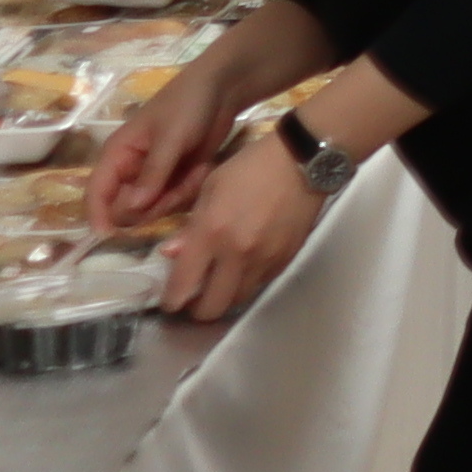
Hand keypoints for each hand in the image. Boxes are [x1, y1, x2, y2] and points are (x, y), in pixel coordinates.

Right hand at [88, 61, 240, 232]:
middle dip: (153, 205)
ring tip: (195, 169)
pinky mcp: (175, 179)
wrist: (223, 90)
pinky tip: (202, 167)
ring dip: (176, 195)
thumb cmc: (188, 105)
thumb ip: (153, 173)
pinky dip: (190, 189)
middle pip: (127, 209)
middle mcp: (130, 170)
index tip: (109, 238)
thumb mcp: (171, 137)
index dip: (98, 217)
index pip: (96, 193)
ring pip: (154, 208)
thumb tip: (130, 209)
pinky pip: (175, 200)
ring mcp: (153, 177)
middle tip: (177, 186)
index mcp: (118, 154)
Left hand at [156, 119, 323, 323]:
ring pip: (237, 300)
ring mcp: (264, 260)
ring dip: (224, 295)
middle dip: (198, 309)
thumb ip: (190, 226)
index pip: (183, 285)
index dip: (171, 300)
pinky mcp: (285, 260)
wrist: (302, 161)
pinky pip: (259, 284)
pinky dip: (247, 281)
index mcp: (212, 232)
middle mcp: (236, 254)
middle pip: (212, 307)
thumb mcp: (210, 187)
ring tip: (220, 280)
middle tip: (194, 296)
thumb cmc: (250, 167)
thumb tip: (171, 254)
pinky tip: (245, 264)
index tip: (170, 300)